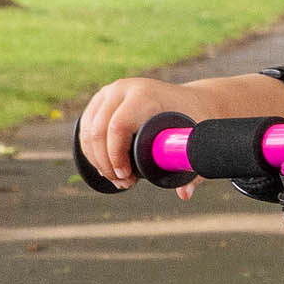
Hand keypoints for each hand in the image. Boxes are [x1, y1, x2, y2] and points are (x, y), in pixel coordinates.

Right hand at [79, 75, 202, 200]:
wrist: (189, 100)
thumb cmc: (195, 119)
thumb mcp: (198, 138)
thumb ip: (193, 165)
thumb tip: (184, 194)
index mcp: (144, 94)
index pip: (118, 126)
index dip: (116, 156)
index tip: (128, 178)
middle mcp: (122, 89)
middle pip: (97, 131)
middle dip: (106, 164)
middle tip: (124, 184)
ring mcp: (108, 93)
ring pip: (87, 132)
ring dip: (98, 161)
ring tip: (119, 180)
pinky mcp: (100, 101)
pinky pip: (85, 129)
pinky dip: (91, 152)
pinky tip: (106, 167)